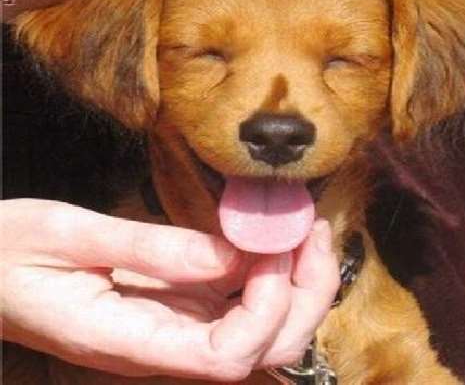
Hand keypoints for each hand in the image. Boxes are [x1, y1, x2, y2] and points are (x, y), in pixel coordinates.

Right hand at [1, 199, 338, 380]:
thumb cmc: (8, 253)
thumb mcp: (68, 235)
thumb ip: (151, 249)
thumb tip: (233, 253)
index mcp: (130, 343)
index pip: (227, 359)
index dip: (264, 309)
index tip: (267, 248)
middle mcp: (165, 348)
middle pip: (266, 353)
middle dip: (305, 294)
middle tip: (312, 229)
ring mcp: (177, 329)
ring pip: (266, 332)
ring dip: (299, 282)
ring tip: (306, 227)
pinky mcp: (180, 307)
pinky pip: (245, 304)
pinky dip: (273, 272)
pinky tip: (277, 236)